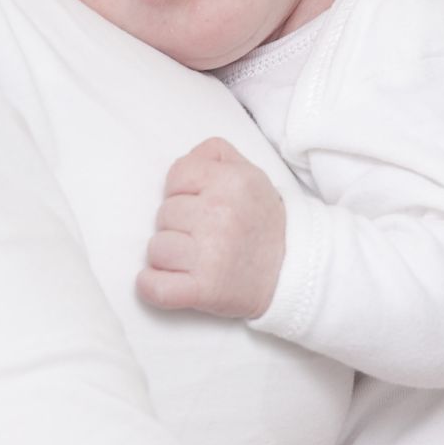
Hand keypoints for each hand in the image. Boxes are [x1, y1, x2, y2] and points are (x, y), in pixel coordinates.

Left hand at [137, 137, 285, 318]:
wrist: (291, 273)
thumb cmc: (262, 223)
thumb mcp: (251, 175)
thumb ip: (216, 154)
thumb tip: (186, 158)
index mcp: (232, 182)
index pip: (176, 175)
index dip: (182, 190)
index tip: (198, 204)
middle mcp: (221, 215)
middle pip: (163, 214)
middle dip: (177, 225)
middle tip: (204, 236)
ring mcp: (211, 255)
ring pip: (156, 249)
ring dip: (169, 257)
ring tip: (195, 259)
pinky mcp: (204, 290)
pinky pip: (155, 286)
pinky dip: (152, 286)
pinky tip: (164, 280)